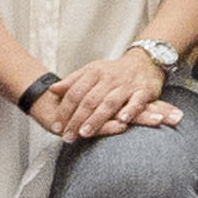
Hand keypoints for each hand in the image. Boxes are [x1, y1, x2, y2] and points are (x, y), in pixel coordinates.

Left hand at [48, 46, 169, 138]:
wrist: (145, 61)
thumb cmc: (114, 71)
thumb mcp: (92, 71)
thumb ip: (73, 81)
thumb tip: (52, 90)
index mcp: (94, 73)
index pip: (75, 92)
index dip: (64, 110)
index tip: (56, 126)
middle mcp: (109, 78)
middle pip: (89, 100)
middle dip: (76, 119)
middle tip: (67, 136)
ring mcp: (126, 85)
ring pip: (109, 103)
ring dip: (96, 119)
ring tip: (85, 133)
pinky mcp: (144, 91)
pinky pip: (136, 101)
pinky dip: (130, 110)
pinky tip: (122, 121)